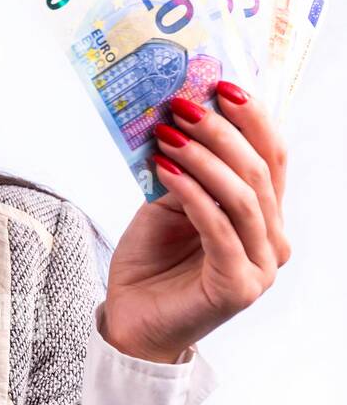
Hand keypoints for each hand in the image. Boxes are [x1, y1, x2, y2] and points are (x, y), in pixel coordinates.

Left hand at [103, 80, 290, 362]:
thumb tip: (181, 118)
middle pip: (260, 171)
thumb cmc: (152, 263)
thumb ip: (185, 171)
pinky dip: (192, 193)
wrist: (132, 320)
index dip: (252, 118)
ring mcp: (260, 266)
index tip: (221, 84)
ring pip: (242, 196)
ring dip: (202, 157)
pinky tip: (165, 170)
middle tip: (184, 103)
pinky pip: (218, 228)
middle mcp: (272, 240)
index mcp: (264, 217)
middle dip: (221, 130)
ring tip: (166, 135)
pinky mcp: (237, 286)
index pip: (271, 157)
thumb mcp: (167, 204)